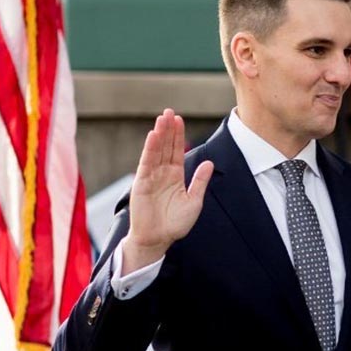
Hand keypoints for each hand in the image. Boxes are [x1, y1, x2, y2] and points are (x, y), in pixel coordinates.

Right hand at [121, 109, 213, 274]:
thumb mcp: (194, 201)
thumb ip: (200, 181)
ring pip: (156, 151)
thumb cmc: (175, 224)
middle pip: (166, 147)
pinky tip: (153, 136)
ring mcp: (151, 177)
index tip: (179, 119)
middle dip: (168, 129)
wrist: (158, 239)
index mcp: (176, 176)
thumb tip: (209, 162)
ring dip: (159, 135)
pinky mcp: (141, 183)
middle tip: (169, 111)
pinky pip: (146, 163)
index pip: (177, 151)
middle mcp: (163, 173)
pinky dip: (150, 149)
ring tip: (162, 118)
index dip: (178, 135)